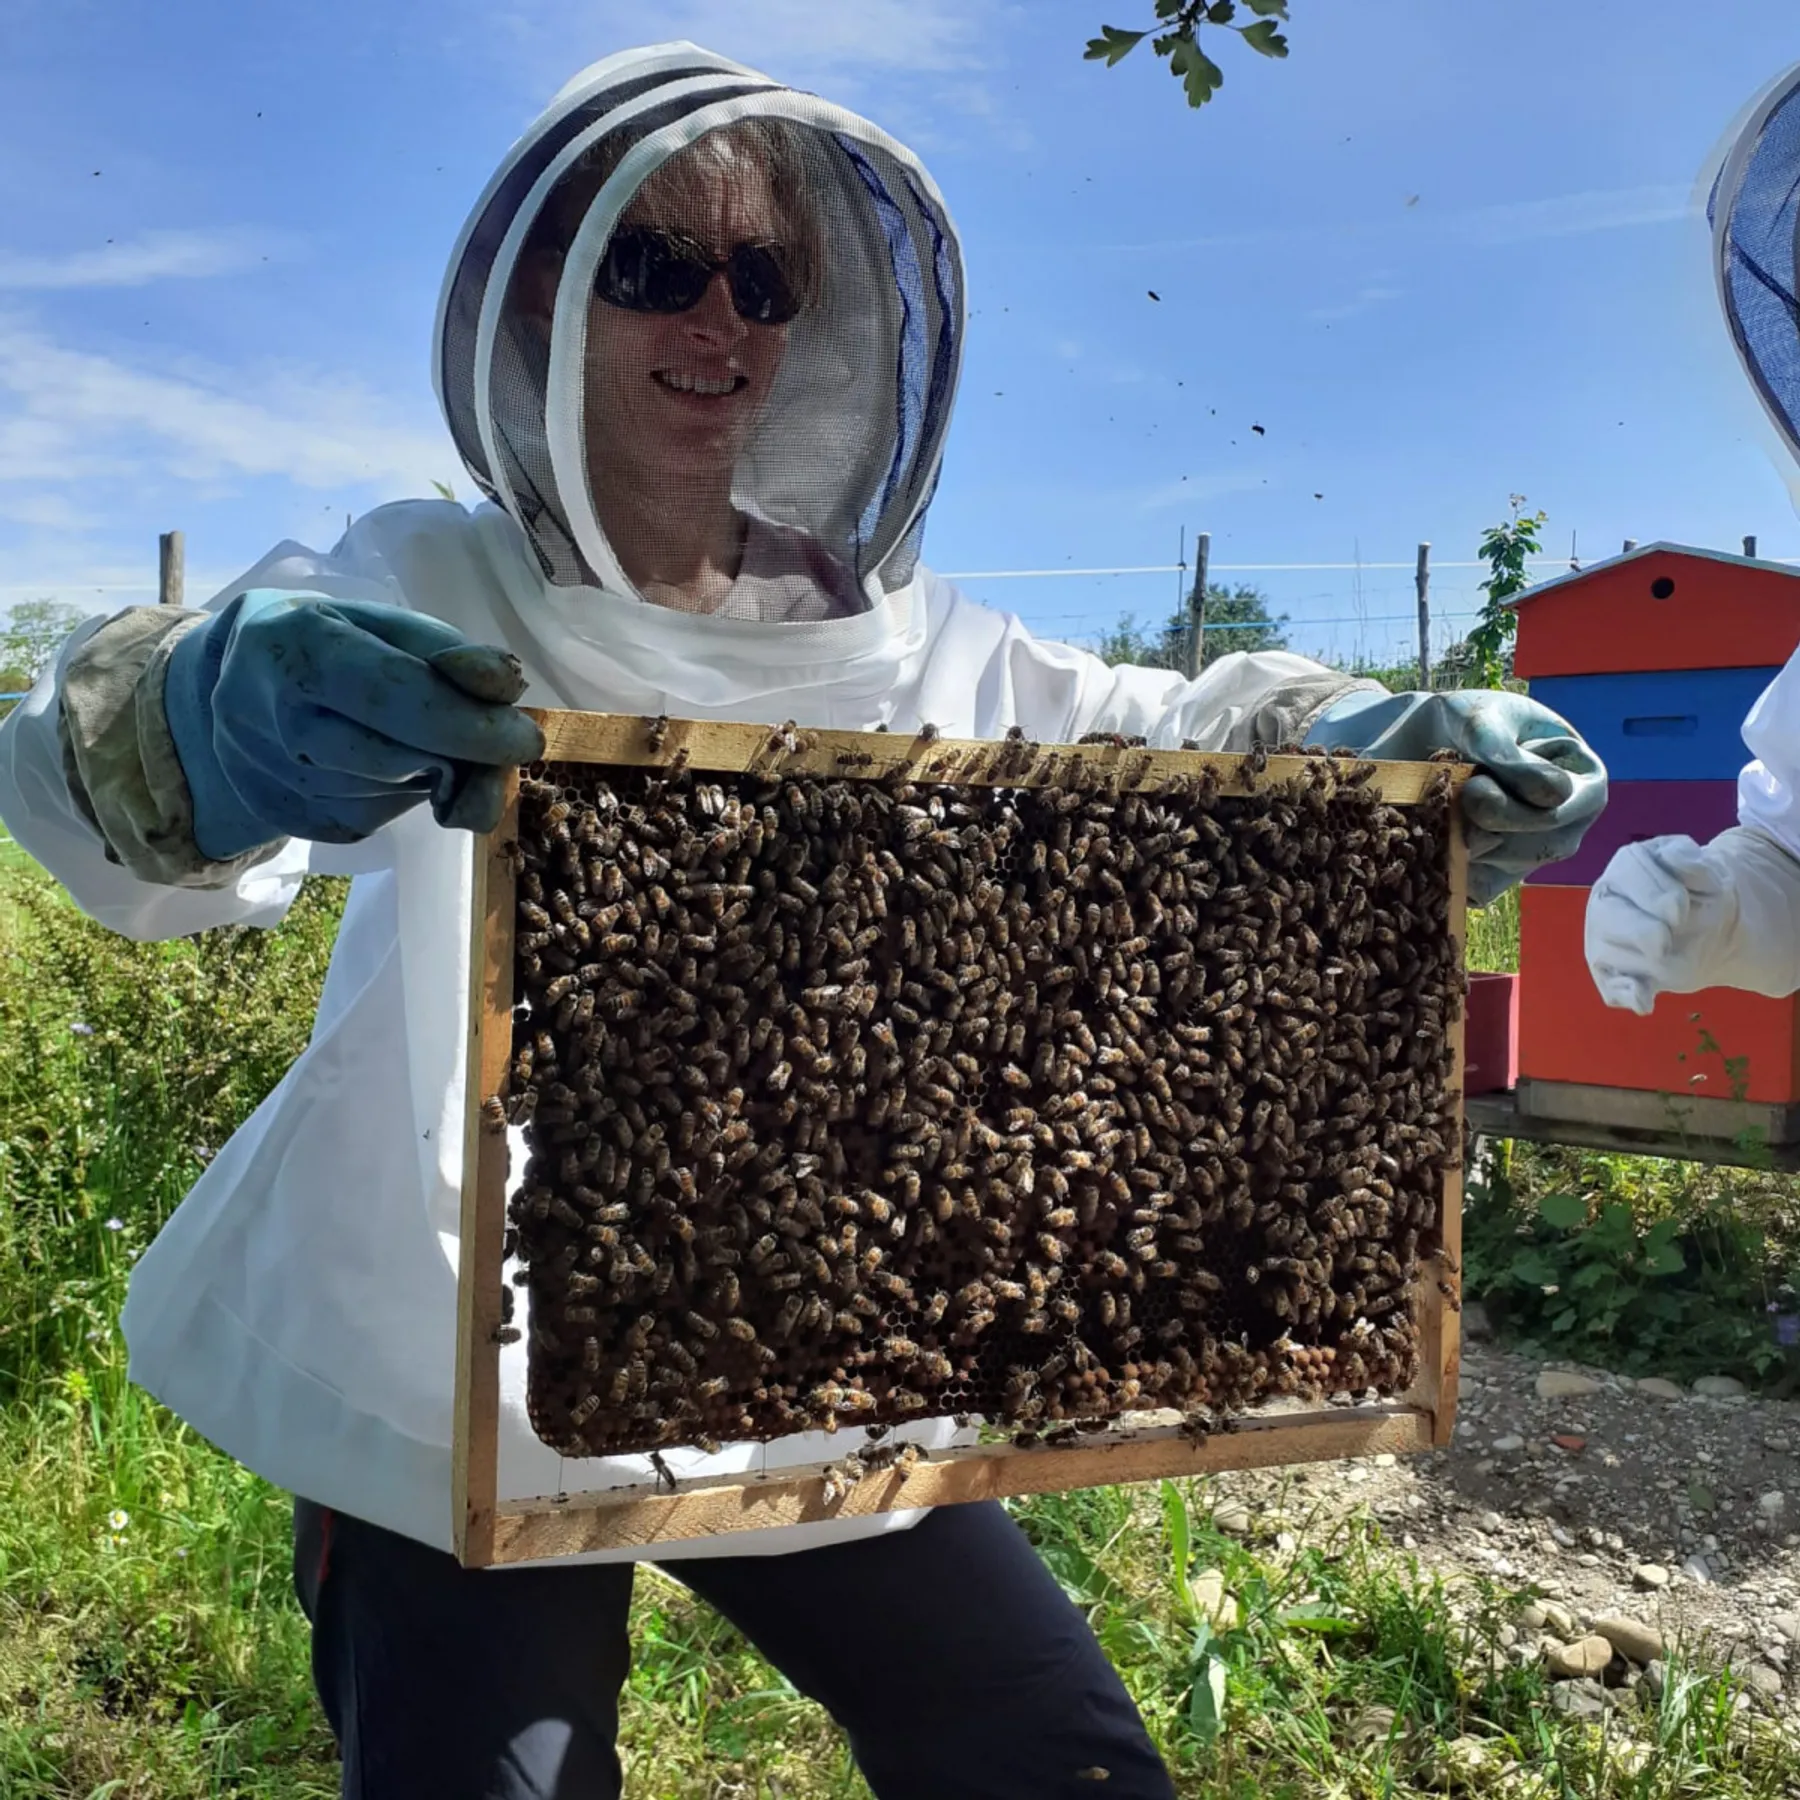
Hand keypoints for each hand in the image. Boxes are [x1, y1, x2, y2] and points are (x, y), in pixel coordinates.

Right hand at [164, 590, 545, 859]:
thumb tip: (506, 686)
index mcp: (297, 648)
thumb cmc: (327, 640)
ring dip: (436, 773)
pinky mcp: (294, 820)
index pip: (396, 697)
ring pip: (393, 792)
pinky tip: (388, 764)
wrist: (226, 684)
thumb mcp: (379, 621)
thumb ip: (444, 652)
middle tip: (506, 743)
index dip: (469, 723)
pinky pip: (376, 816)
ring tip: (428, 739)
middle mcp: (277, 719)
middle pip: (399, 756)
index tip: (526, 737)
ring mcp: (278, 778)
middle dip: (467, 755)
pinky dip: (403, 794)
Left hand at [1305, 688, 1607, 904]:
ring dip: (1463, 837)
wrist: (1423, 739)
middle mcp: (1568, 825)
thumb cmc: (1465, 720)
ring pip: (1504, 866)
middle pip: (1537, 846)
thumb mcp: (1484, 720)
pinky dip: (1449, 865)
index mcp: (1586, 780)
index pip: (1561, 808)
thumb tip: (1553, 794)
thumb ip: (1510, 753)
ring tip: (1444, 804)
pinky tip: (1432, 835)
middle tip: (1455, 795)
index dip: (1516, 800)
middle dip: (1487, 821)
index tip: (1477, 778)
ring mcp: (1533, 855)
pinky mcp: (1497, 875)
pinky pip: (1478, 887)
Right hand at [1584, 837, 1731, 1014]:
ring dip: (1646, 961)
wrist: (1713, 925)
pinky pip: (1609, 989)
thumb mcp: (1708, 871)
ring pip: (1607, 954)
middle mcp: (1604, 902)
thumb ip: (1691, 861)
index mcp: (1626, 868)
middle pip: (1607, 918)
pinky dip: (1628, 995)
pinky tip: (1646, 1000)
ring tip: (1670, 954)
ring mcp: (1602, 939)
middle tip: (1668, 939)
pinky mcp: (1610, 973)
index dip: (1657, 895)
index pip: (1627, 876)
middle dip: (1643, 932)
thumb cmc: (1703, 893)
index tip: (1682, 909)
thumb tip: (1671, 857)